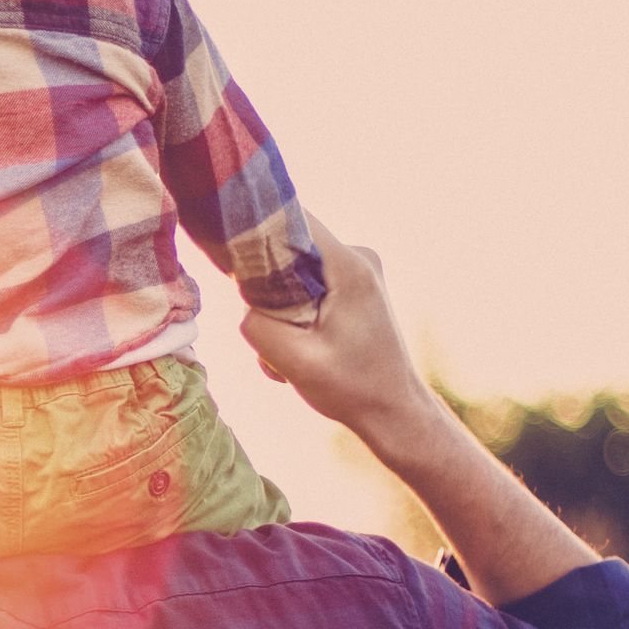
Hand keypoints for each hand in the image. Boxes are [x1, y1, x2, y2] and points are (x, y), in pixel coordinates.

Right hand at [236, 224, 442, 459]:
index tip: (233, 265)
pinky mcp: (354, 286)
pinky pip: (308, 285)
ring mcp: (358, 270)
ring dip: (282, 309)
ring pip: (294, 270)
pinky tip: (304, 349)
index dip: (255, 233)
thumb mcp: (294, 362)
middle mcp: (358, 257)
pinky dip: (297, 314)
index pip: (289, 218)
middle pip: (288, 246)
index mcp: (349, 267)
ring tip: (293, 352)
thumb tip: (245, 305)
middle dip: (268, 286)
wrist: (394, 410)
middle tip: (275, 332)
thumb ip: (258, 326)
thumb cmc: (352, 388)